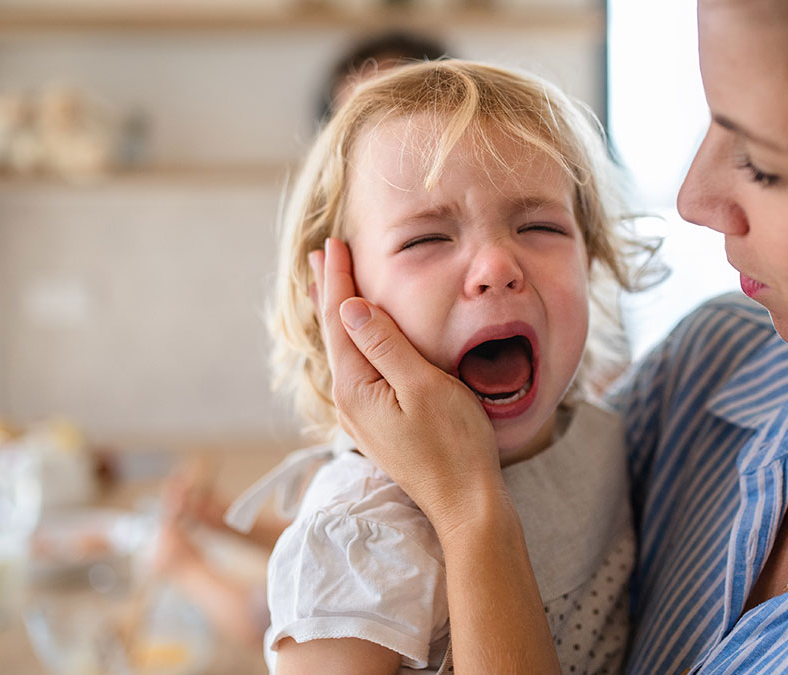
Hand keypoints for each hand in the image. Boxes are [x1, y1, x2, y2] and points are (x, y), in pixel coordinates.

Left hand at [308, 238, 506, 535]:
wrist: (466, 503)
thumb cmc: (454, 445)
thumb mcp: (424, 386)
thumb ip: (386, 345)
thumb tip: (350, 307)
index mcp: (357, 388)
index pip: (341, 320)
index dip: (338, 279)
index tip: (333, 244)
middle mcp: (351, 402)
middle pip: (335, 334)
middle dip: (330, 292)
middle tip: (321, 254)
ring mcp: (364, 416)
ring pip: (345, 352)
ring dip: (340, 315)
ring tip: (329, 287)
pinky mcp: (380, 425)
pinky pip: (358, 369)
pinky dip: (354, 341)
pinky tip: (357, 339)